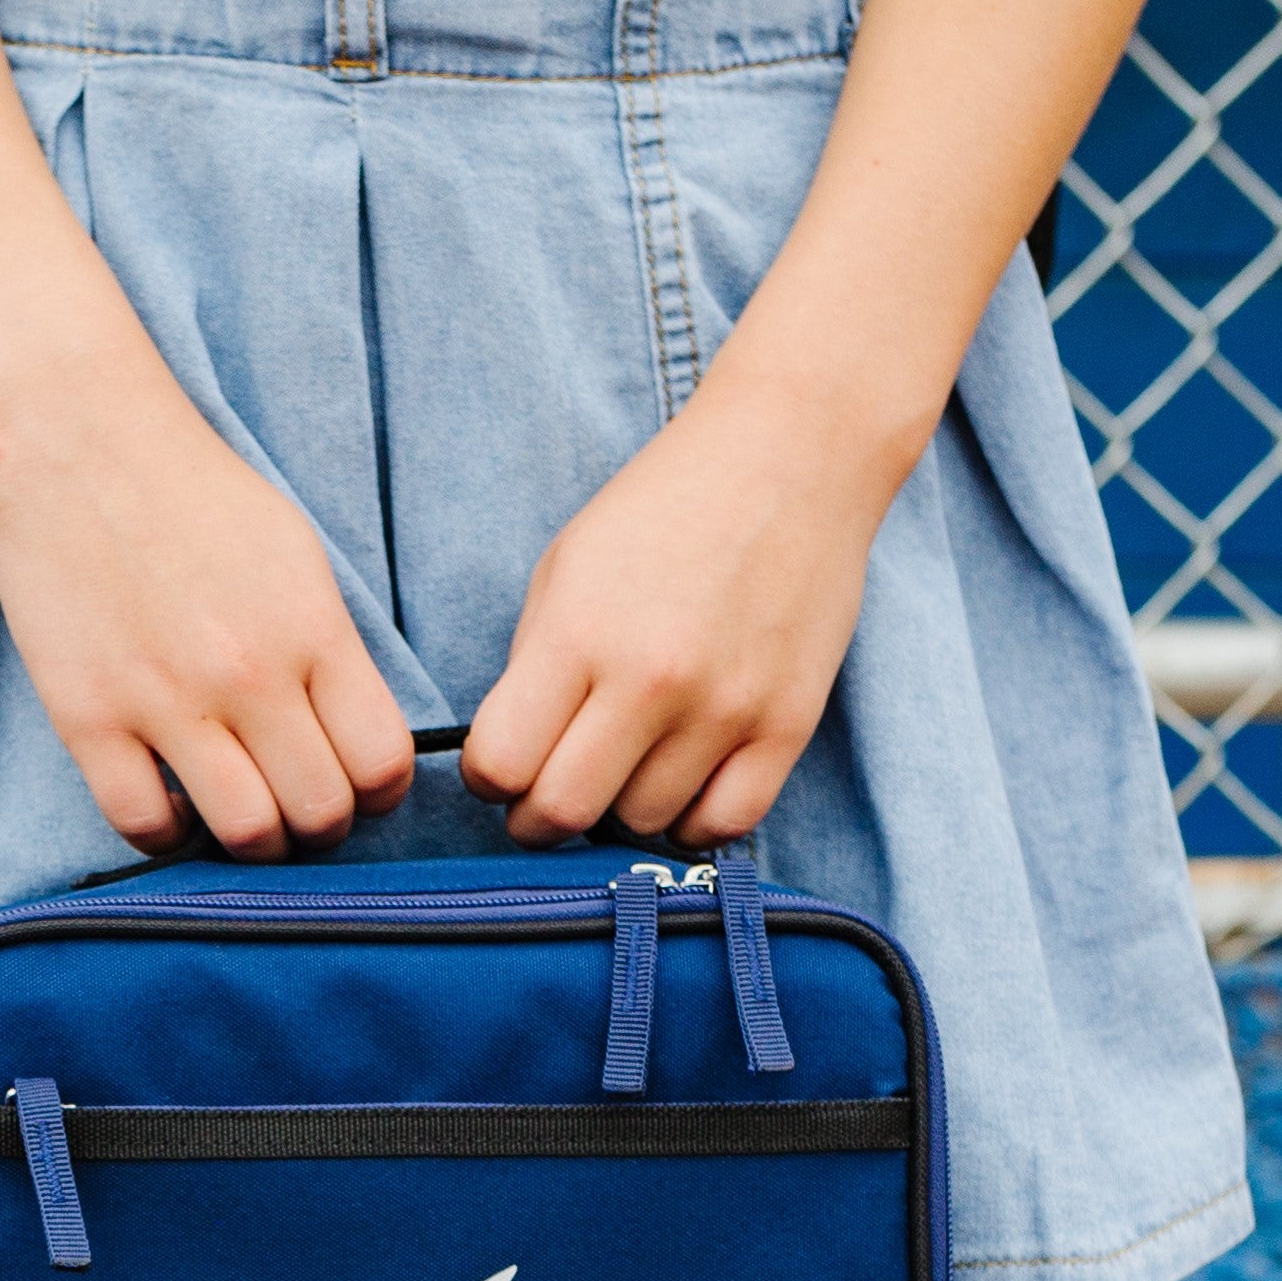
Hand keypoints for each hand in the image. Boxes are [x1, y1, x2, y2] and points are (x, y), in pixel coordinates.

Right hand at [0, 336, 416, 857]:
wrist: (80, 441)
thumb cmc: (194, 497)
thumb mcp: (298, 558)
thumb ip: (331, 652)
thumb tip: (358, 740)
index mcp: (310, 630)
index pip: (382, 761)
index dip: (378, 793)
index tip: (356, 787)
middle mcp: (248, 673)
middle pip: (320, 812)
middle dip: (319, 827)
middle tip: (295, 808)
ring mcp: (166, 699)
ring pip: (245, 833)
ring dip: (252, 842)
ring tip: (241, 815)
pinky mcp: (89, 717)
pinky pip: (143, 825)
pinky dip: (165, 834)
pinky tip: (169, 804)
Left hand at [461, 365, 909, 848]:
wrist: (793, 454)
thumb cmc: (667, 508)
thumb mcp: (566, 565)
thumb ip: (534, 669)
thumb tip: (513, 762)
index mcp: (579, 633)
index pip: (500, 765)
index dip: (488, 777)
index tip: (501, 766)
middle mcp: (652, 680)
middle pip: (563, 813)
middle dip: (539, 816)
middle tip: (548, 791)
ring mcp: (726, 708)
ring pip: (642, 824)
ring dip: (622, 807)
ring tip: (628, 760)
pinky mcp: (787, 725)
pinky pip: (723, 826)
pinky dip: (692, 818)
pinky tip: (682, 781)